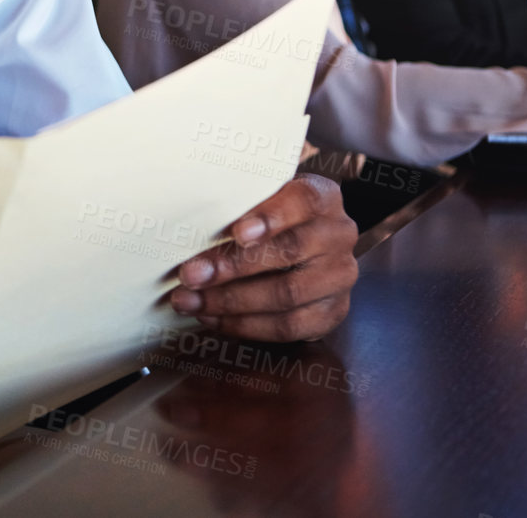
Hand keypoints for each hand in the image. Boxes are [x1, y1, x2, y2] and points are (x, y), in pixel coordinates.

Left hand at [167, 174, 357, 341]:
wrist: (310, 250)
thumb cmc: (270, 218)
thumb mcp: (262, 199)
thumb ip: (240, 204)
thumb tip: (187, 222)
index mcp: (323, 198)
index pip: (304, 201)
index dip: (271, 217)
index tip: (237, 232)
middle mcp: (338, 235)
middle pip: (289, 252)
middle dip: (232, 266)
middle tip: (191, 274)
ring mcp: (339, 276)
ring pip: (286, 295)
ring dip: (231, 301)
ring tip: (191, 301)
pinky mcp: (331, 312)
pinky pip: (288, 327)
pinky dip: (244, 325)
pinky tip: (212, 317)